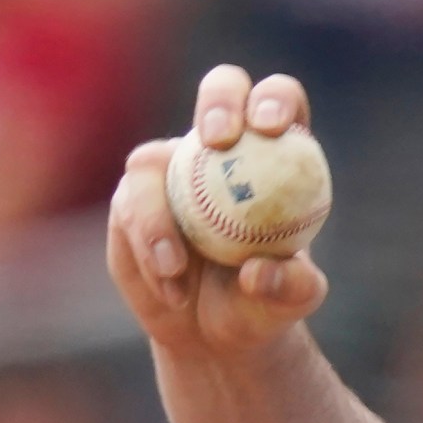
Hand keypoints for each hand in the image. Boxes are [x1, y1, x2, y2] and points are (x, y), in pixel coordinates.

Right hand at [106, 66, 328, 357]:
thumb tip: (257, 271)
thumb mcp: (292, 300)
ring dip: (161, 218)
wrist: (213, 332)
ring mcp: (173, 168)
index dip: (276, 100)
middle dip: (219, 102)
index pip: (282, 103)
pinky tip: (169, 286)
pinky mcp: (131, 198)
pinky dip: (148, 247)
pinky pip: (130, 208)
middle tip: (218, 140)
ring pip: (154, 160)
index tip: (271, 127)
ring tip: (177, 272)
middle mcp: (224, 148)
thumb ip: (290, 285)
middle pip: (222, 90)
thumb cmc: (264, 303)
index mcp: (277, 154)